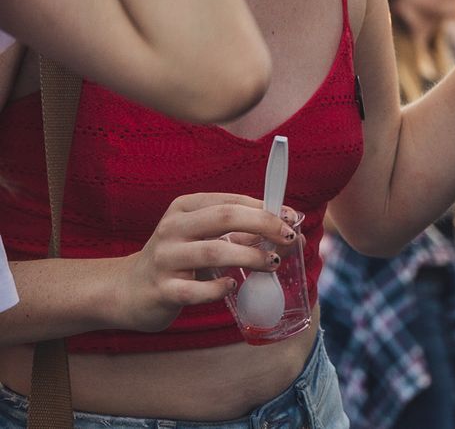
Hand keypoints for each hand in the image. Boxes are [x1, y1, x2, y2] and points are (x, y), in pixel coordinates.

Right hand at [113, 192, 299, 332]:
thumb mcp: (201, 238)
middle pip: (223, 217)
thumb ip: (236, 233)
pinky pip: (194, 290)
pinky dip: (217, 288)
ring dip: (249, 255)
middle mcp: (172, 228)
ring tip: (272, 263)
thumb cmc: (177, 260)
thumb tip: (283, 232)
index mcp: (184, 208)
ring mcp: (164, 258)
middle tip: (288, 236)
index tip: (291, 217)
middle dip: (262, 224)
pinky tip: (233, 286)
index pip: (229, 200)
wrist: (128, 290)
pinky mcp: (161, 290)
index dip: (263, 207)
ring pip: (212, 251)